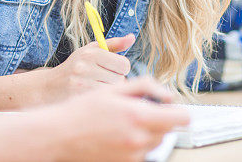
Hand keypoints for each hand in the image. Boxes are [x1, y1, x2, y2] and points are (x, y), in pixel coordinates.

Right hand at [44, 34, 134, 101]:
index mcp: (91, 53)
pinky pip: (103, 100)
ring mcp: (81, 83)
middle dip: (115, 81)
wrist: (49, 86)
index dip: (121, 69)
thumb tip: (132, 37)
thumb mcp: (91, 50)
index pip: (124, 64)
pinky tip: (92, 96)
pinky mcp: (79, 98)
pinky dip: (102, 99)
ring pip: (113, 91)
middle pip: (120, 79)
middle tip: (102, 80)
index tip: (112, 70)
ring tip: (97, 88)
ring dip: (109, 91)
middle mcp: (86, 66)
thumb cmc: (76, 66)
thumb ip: (114, 44)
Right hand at [48, 78, 189, 161]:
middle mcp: (139, 139)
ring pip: (156, 142)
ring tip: (124, 122)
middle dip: (159, 119)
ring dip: (148, 132)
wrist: (60, 135)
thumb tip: (168, 95)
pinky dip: (136, 144)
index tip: (167, 105)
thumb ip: (147, 87)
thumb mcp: (114, 89)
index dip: (177, 110)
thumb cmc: (84, 109)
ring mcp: (133, 155)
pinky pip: (142, 153)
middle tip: (137, 110)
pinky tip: (117, 134)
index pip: (181, 118)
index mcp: (139, 116)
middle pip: (169, 130)